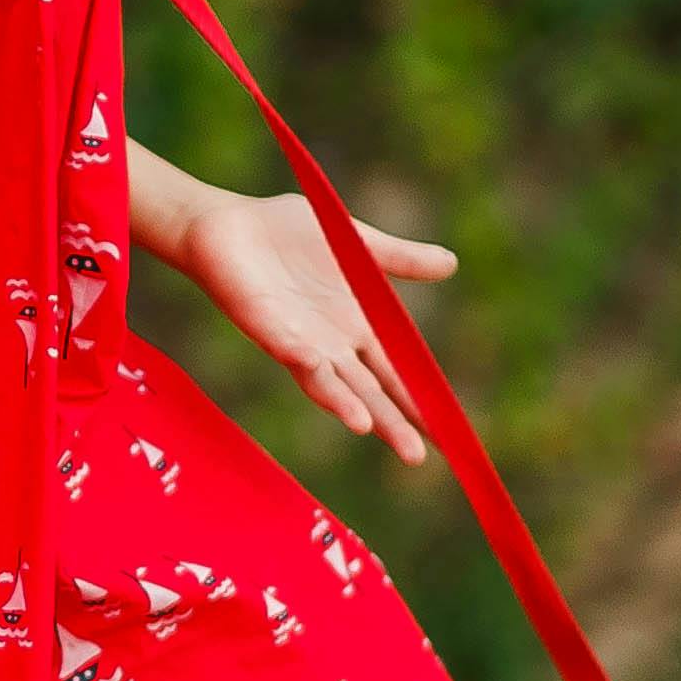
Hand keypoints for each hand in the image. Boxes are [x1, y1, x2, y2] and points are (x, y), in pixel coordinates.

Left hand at [162, 183, 457, 463]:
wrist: (229, 224)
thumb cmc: (289, 235)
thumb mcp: (358, 243)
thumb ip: (401, 259)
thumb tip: (452, 264)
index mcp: (357, 327)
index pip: (396, 373)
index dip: (421, 401)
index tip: (450, 434)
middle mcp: (330, 345)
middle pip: (368, 392)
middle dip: (392, 423)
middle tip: (417, 456)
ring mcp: (296, 340)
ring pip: (327, 382)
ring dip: (346, 404)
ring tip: (368, 428)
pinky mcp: (263, 326)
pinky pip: (285, 348)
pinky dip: (302, 360)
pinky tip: (316, 366)